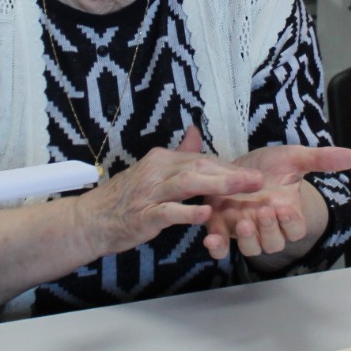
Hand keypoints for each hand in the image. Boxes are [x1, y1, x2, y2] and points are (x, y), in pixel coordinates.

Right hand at [63, 132, 263, 264]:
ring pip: (187, 184)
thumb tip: (195, 131)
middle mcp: (157, 171)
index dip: (229, 168)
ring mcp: (150, 193)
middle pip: (199, 167)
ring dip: (217, 185)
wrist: (92, 219)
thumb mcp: (152, 171)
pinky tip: (206, 214)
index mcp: (162, 160)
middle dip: (231, 173)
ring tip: (242, 188)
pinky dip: (187, 212)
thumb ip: (177, 153)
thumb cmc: (125, 197)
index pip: (202, 159)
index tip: (252, 175)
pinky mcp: (144, 215)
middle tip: (258, 179)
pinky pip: (169, 212)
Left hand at [195, 128, 350, 261]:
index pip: (296, 229)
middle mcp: (266, 226)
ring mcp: (244, 229)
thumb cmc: (269, 166)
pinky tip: (212, 240)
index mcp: (287, 213)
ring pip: (251, 248)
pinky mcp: (221, 228)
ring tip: (243, 221)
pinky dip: (217, 248)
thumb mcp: (293, 158)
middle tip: (263, 210)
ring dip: (248, 239)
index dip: (291, 223)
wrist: (236, 165)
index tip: (285, 208)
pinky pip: (221, 248)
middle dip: (269, 229)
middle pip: (274, 243)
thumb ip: (321, 159)